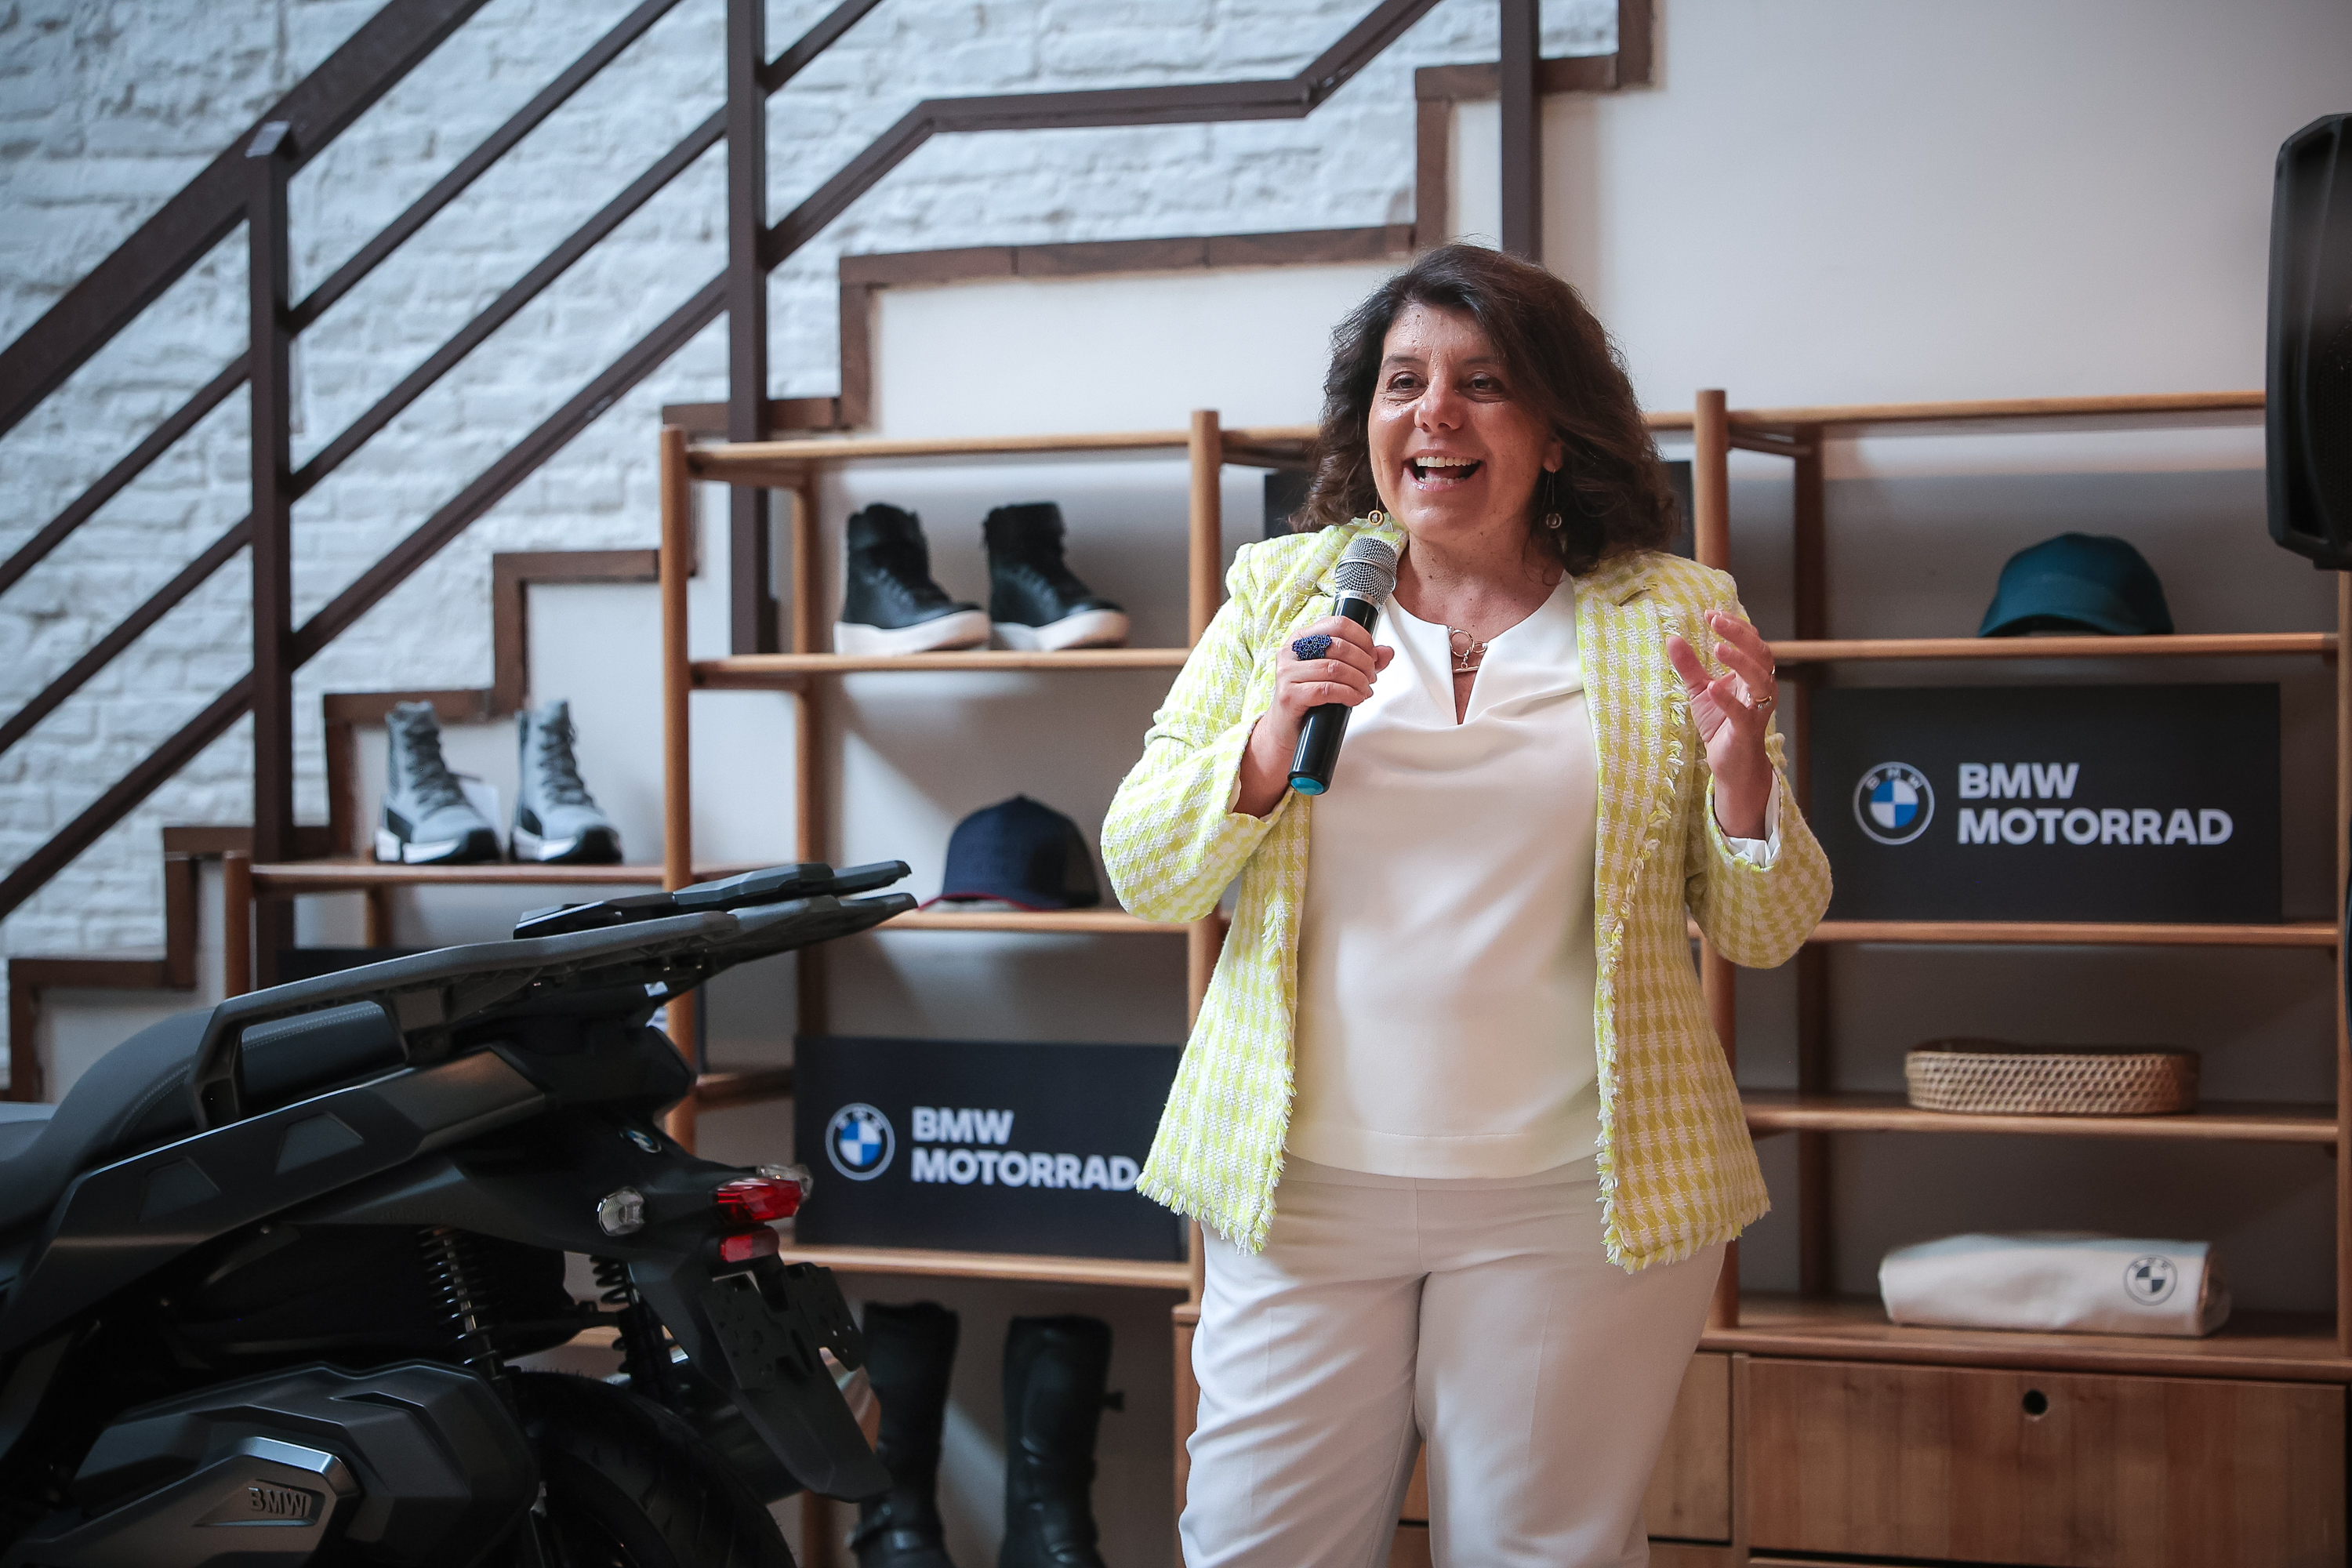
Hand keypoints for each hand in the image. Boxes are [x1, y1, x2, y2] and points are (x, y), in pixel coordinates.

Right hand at [1235, 616, 1395, 816]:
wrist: (1286, 729)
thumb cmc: (1310, 697)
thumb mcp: (1336, 674)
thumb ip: (1362, 660)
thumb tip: (1387, 652)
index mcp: (1302, 638)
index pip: (1337, 624)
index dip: (1362, 638)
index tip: (1373, 655)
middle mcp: (1291, 651)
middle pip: (1338, 646)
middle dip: (1364, 662)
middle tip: (1372, 677)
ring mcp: (1287, 673)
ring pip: (1334, 669)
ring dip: (1358, 680)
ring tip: (1365, 690)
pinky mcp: (1289, 695)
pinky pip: (1326, 690)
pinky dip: (1348, 694)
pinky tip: (1356, 699)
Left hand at [1666, 609, 1776, 839]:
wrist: (1731, 763)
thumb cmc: (1721, 724)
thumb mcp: (1700, 690)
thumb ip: (1689, 665)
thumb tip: (1672, 637)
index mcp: (1751, 675)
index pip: (1751, 642)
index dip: (1735, 626)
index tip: (1711, 614)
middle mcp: (1760, 688)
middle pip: (1761, 654)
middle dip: (1740, 635)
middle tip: (1716, 621)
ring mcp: (1756, 709)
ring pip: (1759, 680)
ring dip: (1740, 662)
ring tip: (1719, 649)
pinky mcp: (1747, 730)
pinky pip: (1742, 713)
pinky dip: (1729, 700)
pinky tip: (1713, 688)